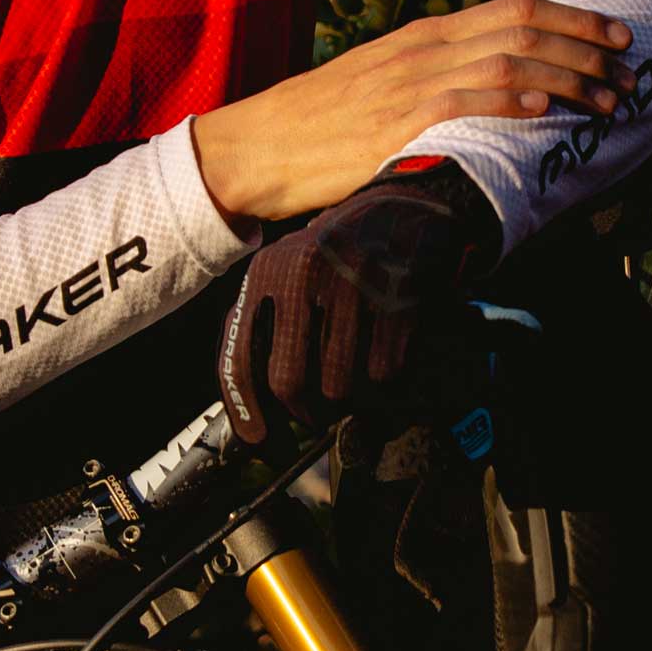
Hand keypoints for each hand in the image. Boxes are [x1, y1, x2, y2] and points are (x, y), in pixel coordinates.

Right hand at [188, 0, 631, 227]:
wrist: (254, 148)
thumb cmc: (322, 125)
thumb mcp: (385, 86)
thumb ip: (437, 80)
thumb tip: (497, 90)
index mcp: (425, 36)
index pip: (515, 9)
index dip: (575, 18)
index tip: (619, 35)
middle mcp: (423, 48)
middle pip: (523, 28)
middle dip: (588, 47)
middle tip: (632, 68)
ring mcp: (408, 84)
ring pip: (506, 61)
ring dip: (567, 78)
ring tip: (608, 99)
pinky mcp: (393, 124)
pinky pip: (460, 101)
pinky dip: (507, 99)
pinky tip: (543, 108)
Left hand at [213, 170, 496, 444]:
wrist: (411, 207)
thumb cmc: (343, 254)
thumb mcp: (291, 271)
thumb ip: (264, 325)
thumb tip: (248, 406)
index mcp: (267, 273)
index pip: (240, 360)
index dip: (247, 414)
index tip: (261, 443)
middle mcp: (303, 277)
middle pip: (290, 383)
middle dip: (305, 413)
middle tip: (318, 417)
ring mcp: (352, 287)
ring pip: (340, 387)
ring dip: (350, 401)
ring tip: (358, 383)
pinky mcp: (398, 301)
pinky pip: (385, 375)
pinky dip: (387, 384)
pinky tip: (388, 363)